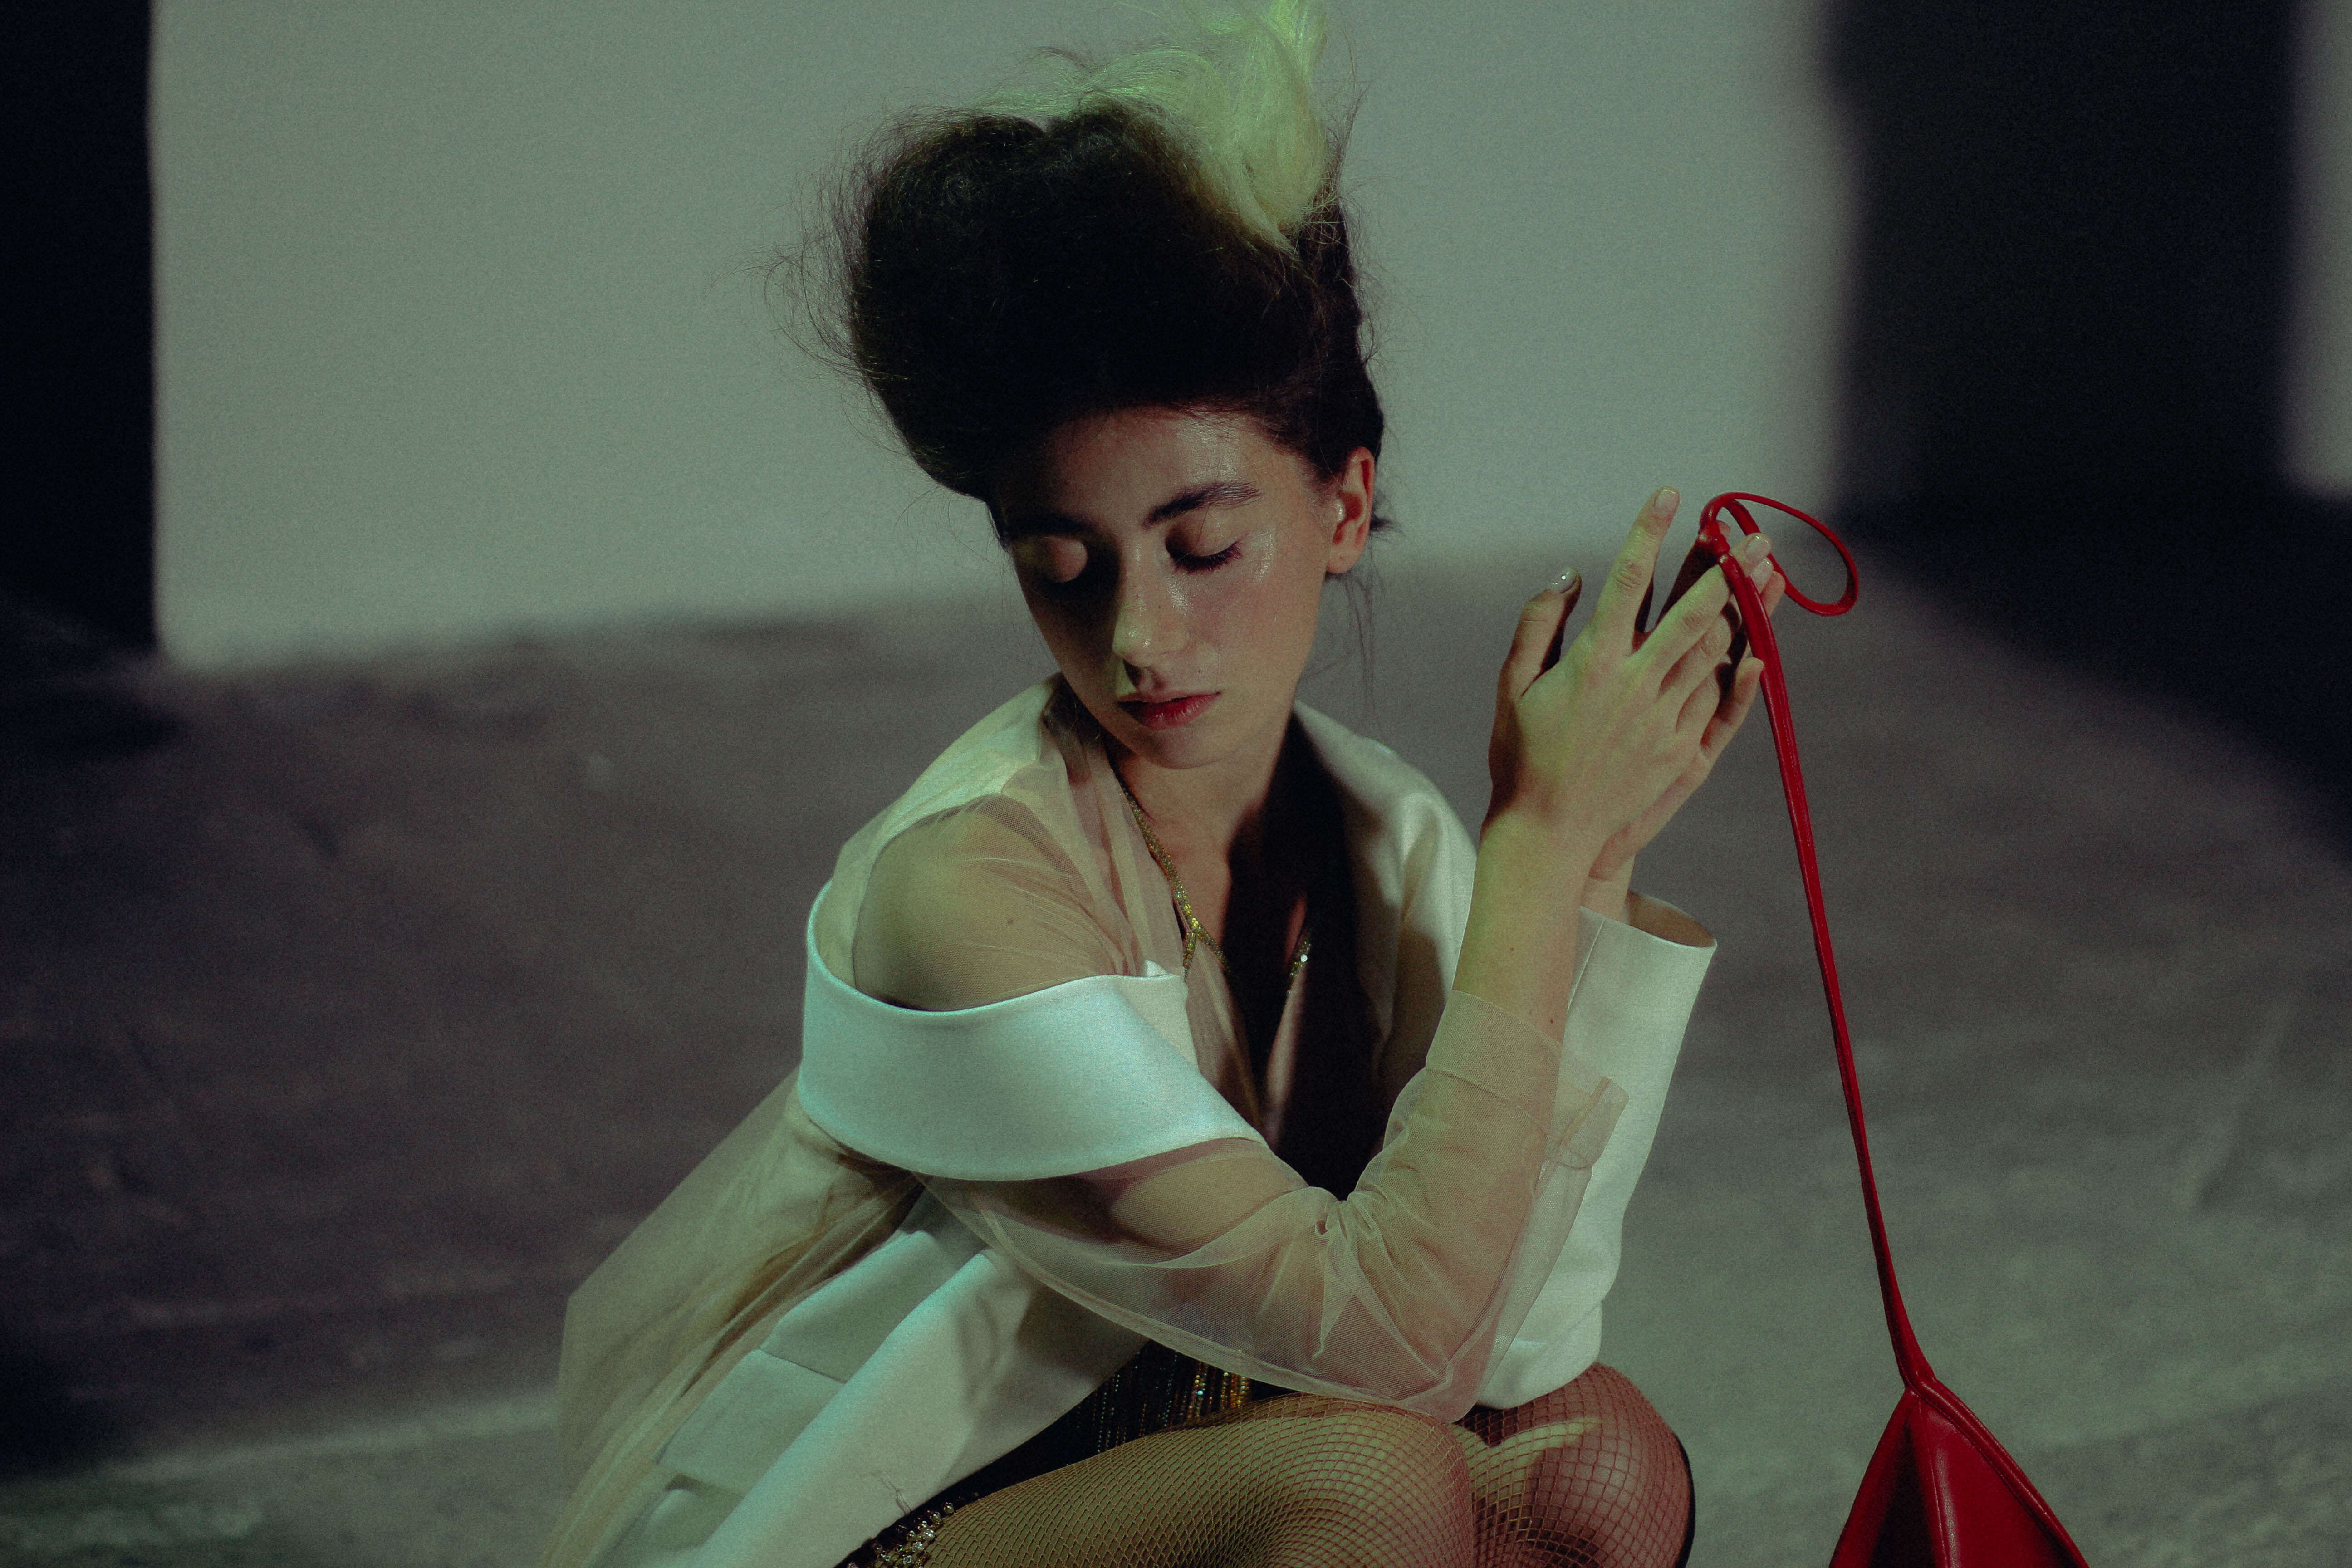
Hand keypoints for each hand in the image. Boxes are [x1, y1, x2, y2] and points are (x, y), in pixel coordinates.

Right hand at [1483, 487, 1748, 871]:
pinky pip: (1719, 702)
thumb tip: (1570, 575)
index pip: (1628, 581)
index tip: (1668, 496)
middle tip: (1752, 534)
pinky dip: (1743, 671)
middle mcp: (1635, 685)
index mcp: (1593, 662)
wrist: (1548, 831)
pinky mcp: (1679, 750)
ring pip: (1715, 651)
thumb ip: (1539, 624)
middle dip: (1726, 568)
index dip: (1649, 533)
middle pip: (1693, 613)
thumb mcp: (1512, 684)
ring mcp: (1663, 718)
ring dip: (1744, 608)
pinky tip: (1761, 646)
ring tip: (1768, 572)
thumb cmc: (1520, 754)